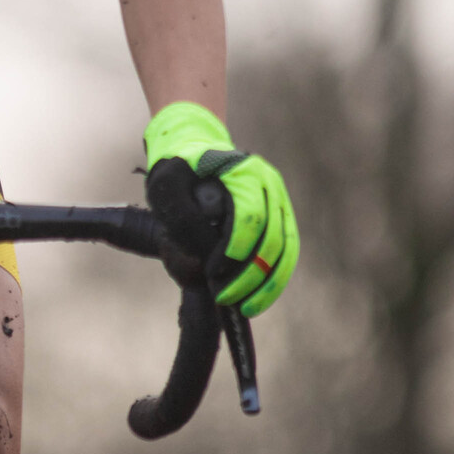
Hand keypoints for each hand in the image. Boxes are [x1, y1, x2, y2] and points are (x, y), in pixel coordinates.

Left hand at [143, 100, 298, 315]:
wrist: (195, 145)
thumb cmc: (179, 167)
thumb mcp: (167, 184)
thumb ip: (183, 216)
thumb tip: (207, 255)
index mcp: (244, 172)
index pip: (249, 216)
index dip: (235, 248)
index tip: (213, 271)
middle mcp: (269, 185)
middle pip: (273, 238)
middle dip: (251, 275)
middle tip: (225, 297)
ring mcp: (279, 201)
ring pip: (286, 249)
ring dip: (269, 284)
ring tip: (246, 308)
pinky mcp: (281, 217)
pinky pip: (287, 251)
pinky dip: (276, 278)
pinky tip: (258, 298)